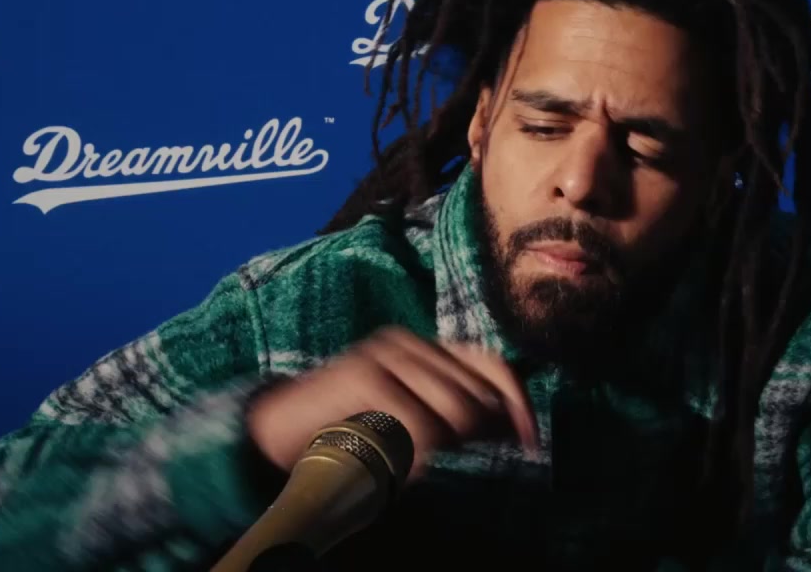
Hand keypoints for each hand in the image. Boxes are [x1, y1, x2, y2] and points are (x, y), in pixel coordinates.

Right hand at [246, 326, 538, 475]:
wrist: (279, 432)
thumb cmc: (349, 432)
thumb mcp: (414, 424)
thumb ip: (458, 421)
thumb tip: (511, 429)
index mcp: (428, 352)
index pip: (492, 365)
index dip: (518, 402)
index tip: (531, 442)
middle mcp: (413, 345)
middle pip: (479, 391)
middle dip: (476, 434)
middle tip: (448, 459)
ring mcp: (389, 353)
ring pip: (456, 408)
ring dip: (443, 446)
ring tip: (411, 460)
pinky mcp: (367, 371)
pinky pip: (421, 421)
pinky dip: (421, 451)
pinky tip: (405, 465)